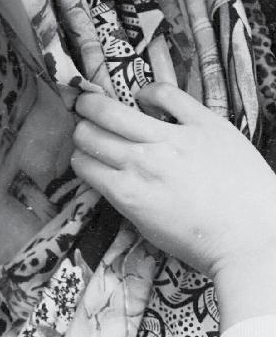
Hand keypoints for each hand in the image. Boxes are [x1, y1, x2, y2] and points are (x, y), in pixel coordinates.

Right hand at [70, 83, 275, 282]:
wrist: (256, 240)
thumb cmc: (203, 243)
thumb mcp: (149, 228)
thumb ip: (125, 198)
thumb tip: (110, 177)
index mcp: (126, 192)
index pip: (82, 162)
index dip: (80, 157)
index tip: (86, 155)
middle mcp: (141, 162)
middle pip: (89, 134)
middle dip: (81, 130)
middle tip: (84, 126)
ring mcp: (172, 140)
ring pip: (113, 111)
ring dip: (94, 105)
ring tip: (92, 102)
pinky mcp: (203, 124)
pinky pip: (166, 94)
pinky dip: (149, 93)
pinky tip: (145, 98)